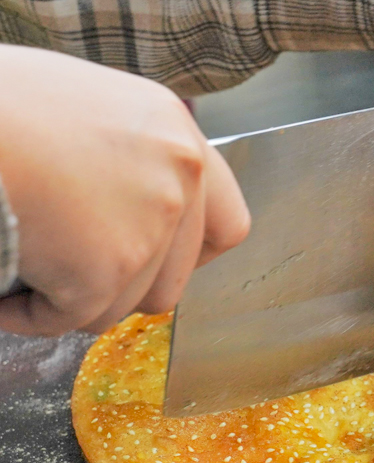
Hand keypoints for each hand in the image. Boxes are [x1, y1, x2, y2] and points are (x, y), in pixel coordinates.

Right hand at [0, 45, 249, 335]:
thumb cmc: (0, 108)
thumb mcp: (88, 110)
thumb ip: (131, 159)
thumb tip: (132, 208)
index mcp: (174, 132)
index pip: (227, 224)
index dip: (188, 255)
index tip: (151, 260)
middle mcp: (178, 176)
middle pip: (173, 279)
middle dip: (119, 284)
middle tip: (68, 266)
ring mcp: (148, 225)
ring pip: (124, 304)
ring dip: (75, 297)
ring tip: (25, 261)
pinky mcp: (104, 268)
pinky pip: (73, 319)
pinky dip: (32, 314)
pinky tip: (4, 290)